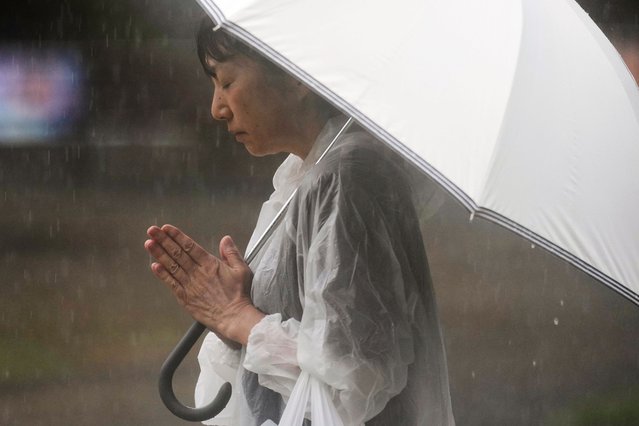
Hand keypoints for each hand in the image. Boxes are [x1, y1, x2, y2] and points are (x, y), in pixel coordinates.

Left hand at [144, 224, 264, 345]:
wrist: (233, 317)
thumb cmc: (238, 295)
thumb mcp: (241, 270)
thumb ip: (232, 253)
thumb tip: (226, 239)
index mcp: (210, 264)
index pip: (190, 246)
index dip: (177, 236)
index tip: (167, 228)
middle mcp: (197, 273)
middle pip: (177, 253)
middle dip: (163, 240)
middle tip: (152, 231)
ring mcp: (190, 285)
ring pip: (171, 266)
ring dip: (159, 254)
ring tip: (149, 244)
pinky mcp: (185, 298)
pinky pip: (171, 284)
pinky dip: (162, 275)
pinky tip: (155, 266)